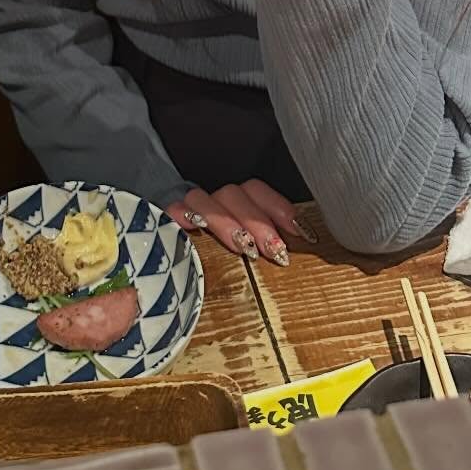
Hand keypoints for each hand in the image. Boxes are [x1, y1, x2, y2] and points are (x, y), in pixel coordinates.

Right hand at [167, 181, 307, 264]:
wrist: (176, 278)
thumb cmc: (224, 272)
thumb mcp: (256, 257)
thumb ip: (274, 249)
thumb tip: (304, 250)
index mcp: (237, 206)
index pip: (257, 191)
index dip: (280, 208)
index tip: (303, 235)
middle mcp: (213, 204)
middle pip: (233, 193)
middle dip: (258, 221)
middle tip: (275, 250)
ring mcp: (187, 212)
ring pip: (203, 199)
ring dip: (227, 222)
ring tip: (245, 249)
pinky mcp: (165, 222)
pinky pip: (172, 211)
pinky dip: (184, 217)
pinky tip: (197, 232)